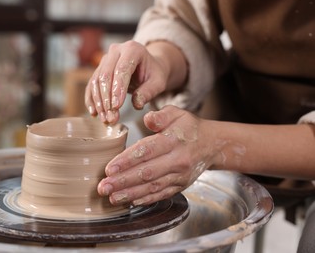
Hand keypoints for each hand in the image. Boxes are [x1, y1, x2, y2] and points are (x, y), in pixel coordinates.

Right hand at [84, 40, 169, 123]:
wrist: (148, 67)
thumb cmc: (154, 74)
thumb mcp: (158, 82)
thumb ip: (148, 92)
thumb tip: (137, 104)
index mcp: (132, 49)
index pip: (121, 70)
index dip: (117, 89)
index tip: (116, 107)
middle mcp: (116, 50)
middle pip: (106, 75)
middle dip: (107, 99)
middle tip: (111, 117)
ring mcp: (105, 59)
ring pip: (96, 81)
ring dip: (99, 102)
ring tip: (105, 118)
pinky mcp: (99, 68)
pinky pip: (92, 84)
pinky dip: (92, 100)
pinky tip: (95, 113)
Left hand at [97, 105, 221, 205]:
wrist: (212, 144)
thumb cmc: (189, 128)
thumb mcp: (177, 113)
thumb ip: (161, 115)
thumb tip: (147, 120)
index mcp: (174, 140)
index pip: (147, 152)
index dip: (127, 161)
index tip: (109, 168)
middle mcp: (178, 160)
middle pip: (146, 173)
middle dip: (122, 181)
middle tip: (103, 187)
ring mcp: (180, 176)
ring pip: (152, 186)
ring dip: (130, 193)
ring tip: (111, 197)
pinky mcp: (181, 185)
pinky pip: (162, 194)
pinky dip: (146, 199)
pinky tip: (130, 202)